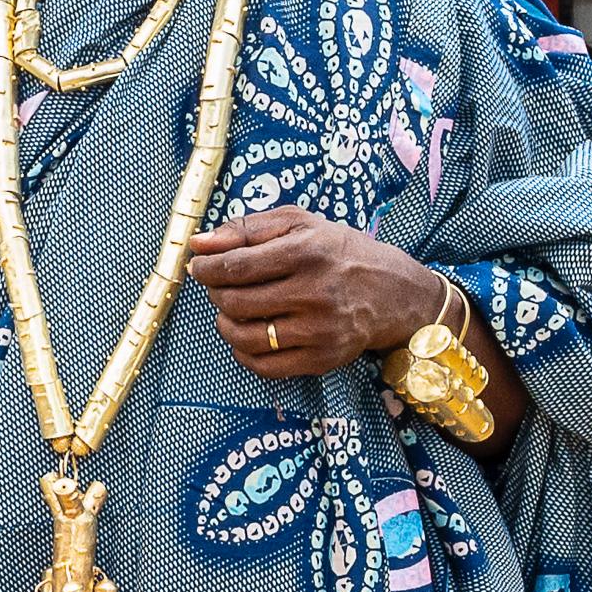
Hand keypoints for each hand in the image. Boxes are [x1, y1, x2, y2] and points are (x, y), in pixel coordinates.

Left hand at [184, 206, 449, 376]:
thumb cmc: (338, 253)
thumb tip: (199, 242)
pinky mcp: (321, 359)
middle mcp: (314, 293)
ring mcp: (318, 330)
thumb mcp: (300, 225)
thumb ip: (248, 229)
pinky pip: (263, 366)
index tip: (199, 267)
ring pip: (244, 337)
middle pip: (235, 302)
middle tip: (219, 287)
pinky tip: (247, 335)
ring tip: (231, 312)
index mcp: (307, 252)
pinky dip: (243, 352)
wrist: (392, 293)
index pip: (236, 266)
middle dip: (216, 294)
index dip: (207, 268)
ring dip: (225, 324)